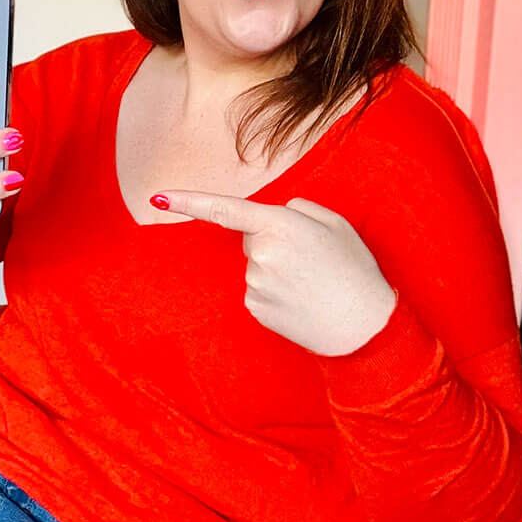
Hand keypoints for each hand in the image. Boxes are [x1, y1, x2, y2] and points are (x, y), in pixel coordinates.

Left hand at [151, 190, 396, 356]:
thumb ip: (297, 210)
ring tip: (311, 282)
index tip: (158, 196)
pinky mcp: (255, 308)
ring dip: (277, 270)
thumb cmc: (353, 269)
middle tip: (310, 259)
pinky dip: (275, 292)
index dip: (189, 201)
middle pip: (251, 238)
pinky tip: (300, 299)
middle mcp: (262, 253)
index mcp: (282, 224)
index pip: (226, 209)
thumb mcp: (335, 224)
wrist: (363, 325)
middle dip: (273, 242)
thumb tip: (269, 216)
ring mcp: (255, 283)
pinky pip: (258, 289)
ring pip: (255, 265)